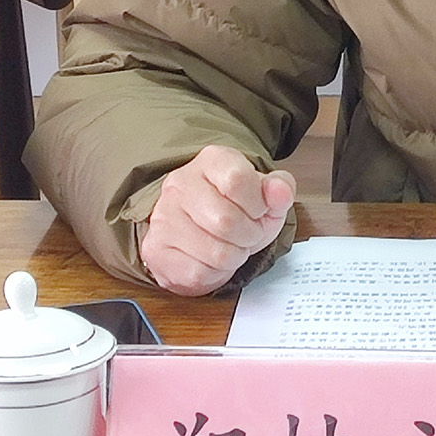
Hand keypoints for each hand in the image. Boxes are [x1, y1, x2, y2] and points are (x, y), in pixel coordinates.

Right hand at [139, 145, 296, 295]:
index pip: (237, 180)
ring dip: (234, 256)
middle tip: (247, 234)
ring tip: (230, 245)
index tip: (258, 210)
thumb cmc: (234, 208)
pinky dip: (215, 273)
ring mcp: (163, 217)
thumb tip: (280, 191)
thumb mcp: (265, 196)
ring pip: (215, 252)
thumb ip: (280, 190)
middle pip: (225, 221)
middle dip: (248, 236)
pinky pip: (198, 273)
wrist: (197, 226)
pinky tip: (212, 259)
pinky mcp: (156, 250)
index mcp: (211, 161)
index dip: (257, 204)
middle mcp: (180, 184)